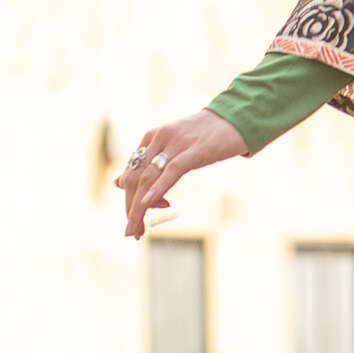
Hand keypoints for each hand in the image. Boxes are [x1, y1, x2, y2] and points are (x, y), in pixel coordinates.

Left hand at [115, 110, 248, 238]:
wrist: (236, 120)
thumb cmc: (206, 137)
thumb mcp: (174, 149)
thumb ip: (149, 164)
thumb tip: (117, 183)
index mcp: (151, 138)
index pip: (130, 173)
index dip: (129, 200)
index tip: (134, 221)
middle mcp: (158, 138)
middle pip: (134, 178)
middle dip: (130, 208)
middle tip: (132, 233)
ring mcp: (176, 143)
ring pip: (147, 178)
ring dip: (139, 207)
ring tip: (137, 229)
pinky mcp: (194, 149)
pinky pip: (171, 171)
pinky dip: (157, 188)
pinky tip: (149, 204)